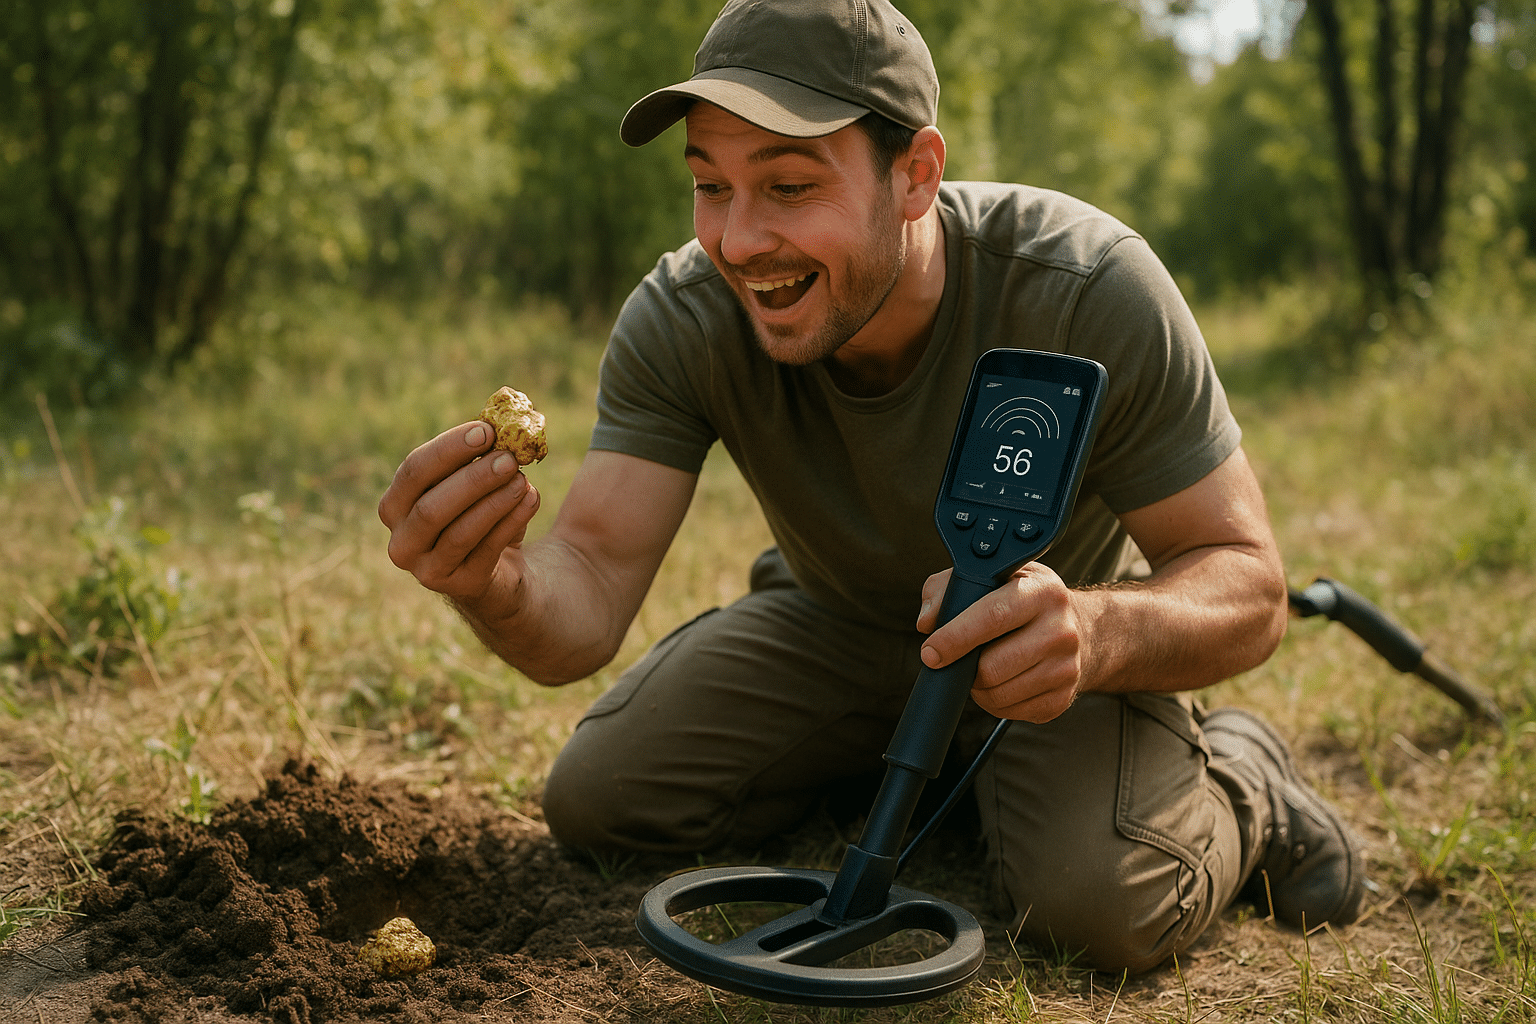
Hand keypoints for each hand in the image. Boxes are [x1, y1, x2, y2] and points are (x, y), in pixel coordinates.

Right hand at [378, 421, 540, 608]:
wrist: (500, 570)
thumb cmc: (481, 514)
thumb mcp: (476, 483)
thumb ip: (481, 456)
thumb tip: (504, 422)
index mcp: (395, 506)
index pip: (414, 471)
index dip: (449, 449)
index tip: (487, 430)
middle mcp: (402, 541)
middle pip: (432, 506)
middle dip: (473, 478)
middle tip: (509, 458)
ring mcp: (427, 570)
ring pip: (460, 532)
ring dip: (494, 501)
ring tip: (523, 479)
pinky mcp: (460, 587)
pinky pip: (486, 551)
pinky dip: (511, 522)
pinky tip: (531, 499)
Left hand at [915, 563, 1083, 722]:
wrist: (1080, 629)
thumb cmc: (1023, 600)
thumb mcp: (991, 578)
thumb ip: (949, 589)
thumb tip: (928, 622)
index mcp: (1041, 591)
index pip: (992, 617)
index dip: (954, 638)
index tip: (930, 653)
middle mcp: (1060, 629)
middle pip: (992, 667)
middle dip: (964, 668)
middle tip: (959, 660)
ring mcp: (1066, 667)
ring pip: (999, 693)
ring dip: (978, 687)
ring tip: (982, 668)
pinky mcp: (1063, 698)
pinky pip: (1012, 712)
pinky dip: (994, 702)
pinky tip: (1001, 683)